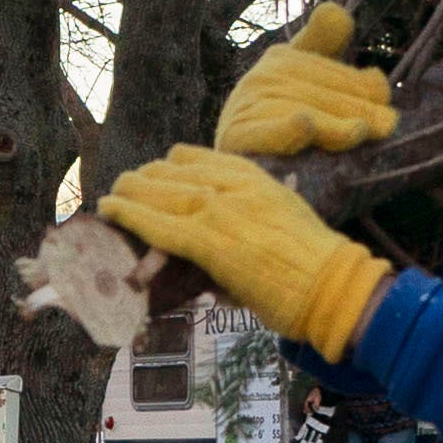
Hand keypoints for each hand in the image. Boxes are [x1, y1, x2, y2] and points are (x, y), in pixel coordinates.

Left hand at [98, 147, 394, 360]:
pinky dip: (128, 214)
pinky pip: (158, 223)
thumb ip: (255, 218)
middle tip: (123, 186)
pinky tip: (108, 209)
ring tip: (108, 198)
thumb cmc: (316, 265)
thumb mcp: (284, 221)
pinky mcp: (210, 241)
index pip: (200, 158)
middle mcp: (235, 186)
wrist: (334, 284)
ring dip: (129, 193)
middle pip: (174, 171)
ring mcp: (221, 211)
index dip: (172, 164)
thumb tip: (229, 239)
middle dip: (145, 179)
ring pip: (160, 193)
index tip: (156, 171)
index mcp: (256, 177)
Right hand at [214, 3, 394, 156]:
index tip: (383, 97)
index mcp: (282, 59)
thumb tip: (365, 56)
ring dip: (336, 125)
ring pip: (304, 111)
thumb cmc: (282, 129)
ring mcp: (247, 106)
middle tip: (388, 126)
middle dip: (358, 108)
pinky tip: (304, 127)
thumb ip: (340, 68)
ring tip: (360, 133)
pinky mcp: (235, 138)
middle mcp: (262, 77)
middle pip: (322, 92)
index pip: (331, 71)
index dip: (361, 86)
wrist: (239, 178)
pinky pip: (266, 132)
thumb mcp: (311, 88)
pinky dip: (285, 130)